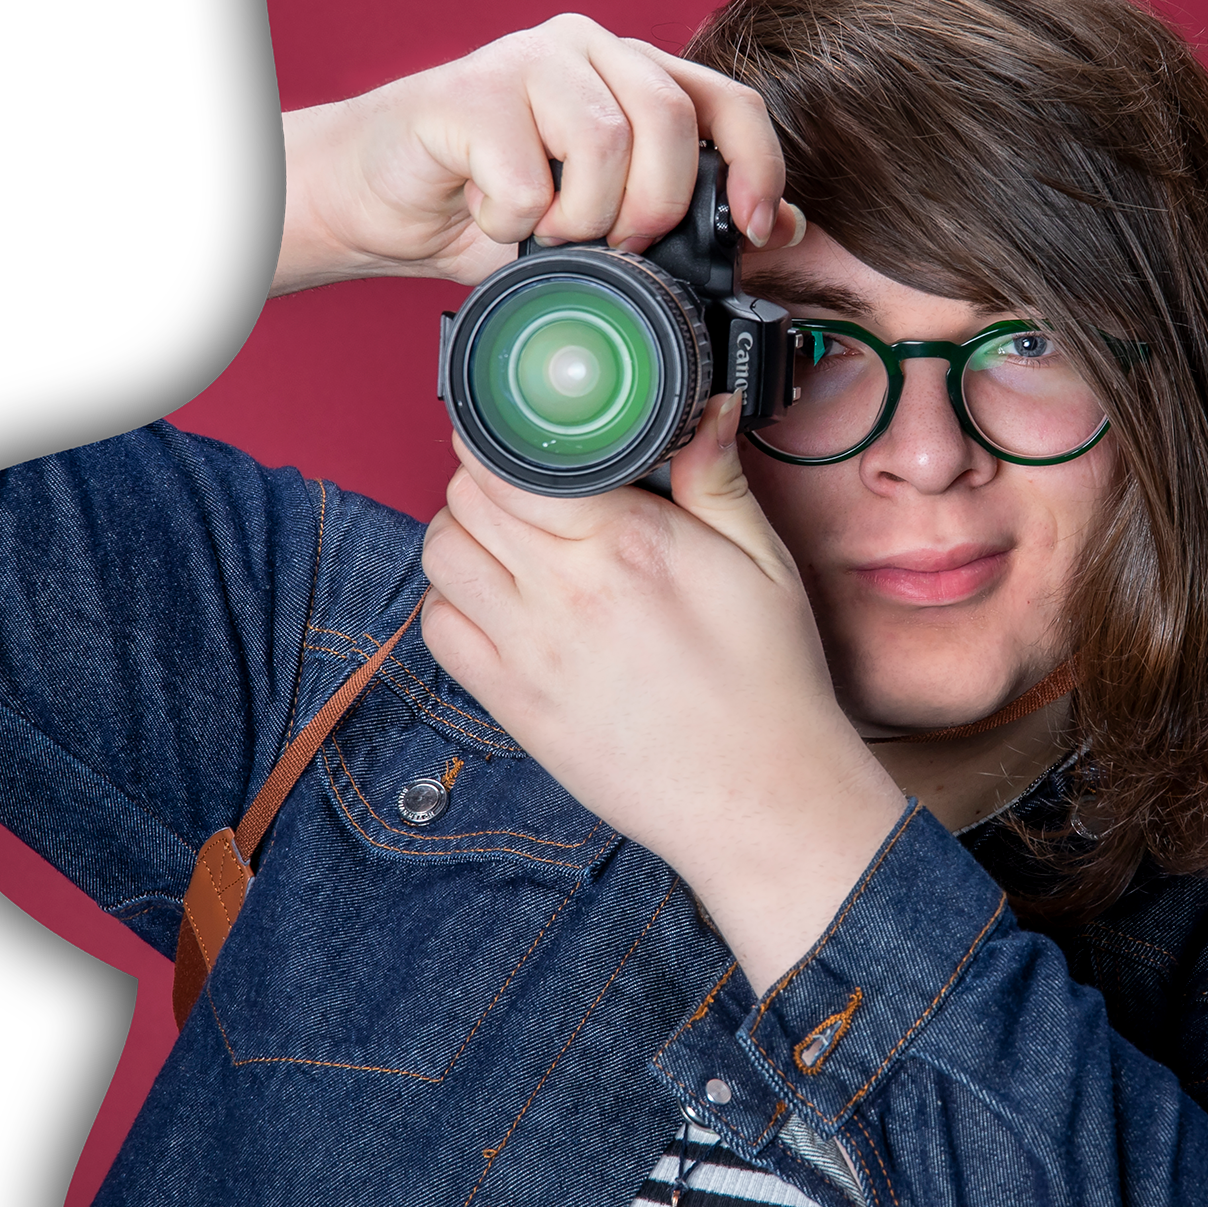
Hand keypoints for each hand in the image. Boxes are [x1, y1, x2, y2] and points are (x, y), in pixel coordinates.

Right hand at [276, 16, 799, 296]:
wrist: (384, 202)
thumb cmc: (496, 206)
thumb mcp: (607, 223)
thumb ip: (690, 217)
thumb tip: (784, 227)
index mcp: (634, 75)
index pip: (728, 101)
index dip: (758, 166)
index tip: (754, 229)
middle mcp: (588, 51)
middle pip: (672, 119)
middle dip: (657, 205)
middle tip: (618, 246)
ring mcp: (526, 61)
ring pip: (603, 141)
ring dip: (583, 217)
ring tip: (549, 233)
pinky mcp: (466, 92)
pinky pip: (527, 174)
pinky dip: (513, 220)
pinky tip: (491, 216)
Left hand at [419, 393, 906, 992]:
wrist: (759, 799)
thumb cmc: (768, 685)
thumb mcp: (764, 563)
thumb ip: (717, 476)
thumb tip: (702, 407)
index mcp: (626, 546)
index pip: (514, 461)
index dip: (507, 432)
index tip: (524, 427)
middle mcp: (563, 595)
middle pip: (466, 498)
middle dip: (486, 474)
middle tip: (527, 481)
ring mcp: (527, 653)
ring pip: (441, 555)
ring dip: (463, 530)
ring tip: (510, 537)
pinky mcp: (511, 704)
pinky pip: (439, 628)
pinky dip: (453, 599)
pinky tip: (498, 599)